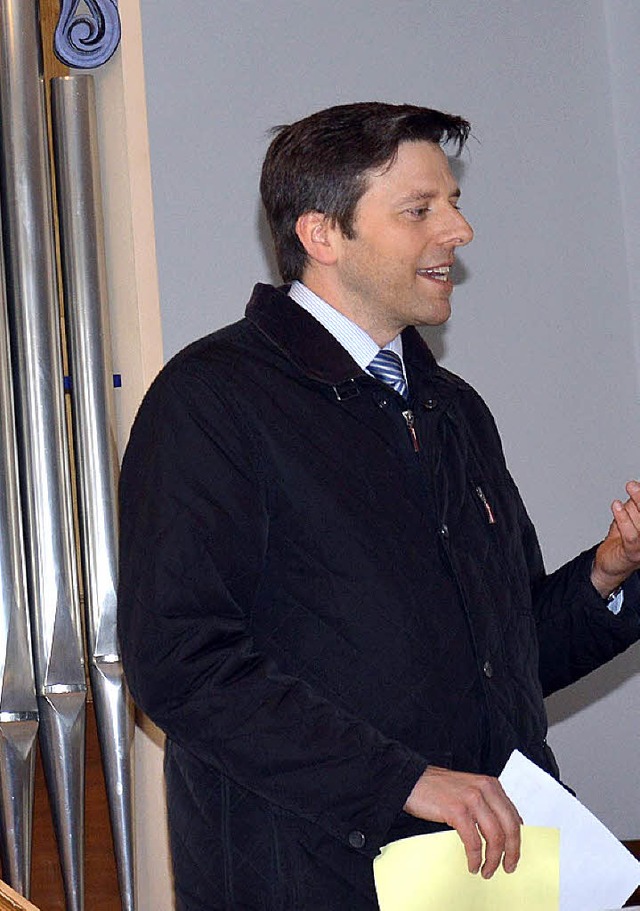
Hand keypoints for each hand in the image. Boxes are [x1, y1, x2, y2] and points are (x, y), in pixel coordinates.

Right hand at [403, 766, 521, 877]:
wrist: (412, 780)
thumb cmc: (439, 788)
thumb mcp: (470, 790)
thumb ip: (488, 804)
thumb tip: (503, 830)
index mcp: (490, 785)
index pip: (513, 817)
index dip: (516, 840)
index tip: (514, 855)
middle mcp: (484, 789)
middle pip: (509, 828)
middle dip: (511, 853)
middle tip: (507, 868)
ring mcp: (471, 799)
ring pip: (494, 837)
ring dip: (493, 859)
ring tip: (487, 871)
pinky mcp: (457, 810)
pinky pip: (473, 841)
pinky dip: (475, 858)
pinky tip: (472, 865)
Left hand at [591, 480, 639, 597]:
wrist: (610, 564)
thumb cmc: (623, 539)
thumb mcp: (631, 516)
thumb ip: (636, 503)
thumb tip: (636, 485)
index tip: (638, 483)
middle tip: (633, 484)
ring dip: (637, 502)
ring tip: (630, 486)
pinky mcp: (634, 553)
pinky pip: (631, 536)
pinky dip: (624, 519)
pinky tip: (617, 506)